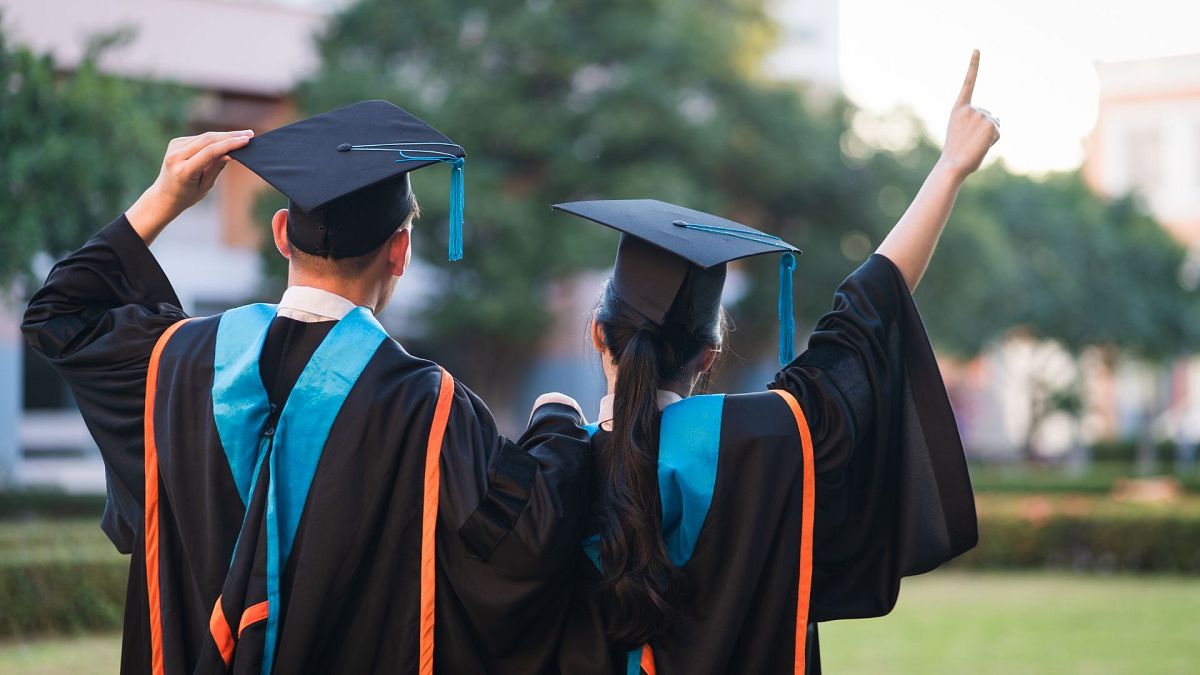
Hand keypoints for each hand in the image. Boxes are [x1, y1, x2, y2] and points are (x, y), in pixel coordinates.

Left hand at [126, 130, 253, 242]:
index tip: (246, 140)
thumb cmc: (187, 195)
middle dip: (230, 136)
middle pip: (207, 140)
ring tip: (242, 135)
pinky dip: (214, 139)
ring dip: (224, 135)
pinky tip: (227, 139)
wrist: (163, 195)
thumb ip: (217, 167)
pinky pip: (199, 138)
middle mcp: (175, 156)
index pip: (210, 152)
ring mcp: (174, 147)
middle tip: (249, 134)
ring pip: (204, 137)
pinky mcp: (175, 142)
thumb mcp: (206, 185)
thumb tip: (232, 152)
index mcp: (183, 171)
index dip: (229, 144)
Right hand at [938, 50, 999, 180]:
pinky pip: (998, 132)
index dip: (974, 65)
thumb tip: (996, 121)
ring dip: (989, 136)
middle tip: (970, 141)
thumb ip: (976, 123)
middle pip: (989, 115)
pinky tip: (981, 146)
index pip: (968, 83)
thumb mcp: (962, 133)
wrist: (952, 164)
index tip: (977, 49)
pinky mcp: (991, 124)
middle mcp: (970, 108)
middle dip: (985, 128)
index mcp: (959, 109)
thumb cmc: (956, 153)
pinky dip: (993, 141)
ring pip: (995, 123)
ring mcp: (981, 115)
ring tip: (974, 144)